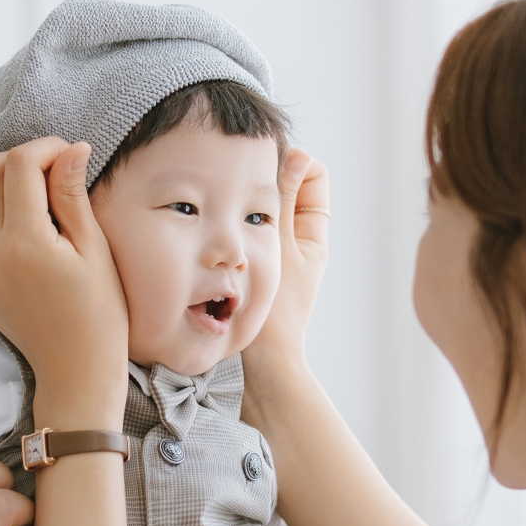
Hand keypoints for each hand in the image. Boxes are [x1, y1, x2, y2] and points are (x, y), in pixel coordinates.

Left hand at [0, 137, 128, 426]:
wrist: (76, 370)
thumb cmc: (99, 313)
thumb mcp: (96, 249)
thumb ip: (73, 195)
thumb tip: (71, 149)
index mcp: (25, 242)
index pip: (18, 164)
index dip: (46, 148)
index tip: (70, 156)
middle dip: (20, 160)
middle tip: (54, 174)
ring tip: (35, 196)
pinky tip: (24, 224)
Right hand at [244, 149, 329, 377]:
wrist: (259, 370)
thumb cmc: (273, 317)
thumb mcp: (277, 248)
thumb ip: (282, 200)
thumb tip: (296, 155)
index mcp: (313, 235)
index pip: (313, 174)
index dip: (294, 162)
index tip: (264, 169)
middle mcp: (296, 243)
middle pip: (284, 188)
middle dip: (263, 181)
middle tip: (237, 184)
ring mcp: (272, 257)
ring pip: (258, 212)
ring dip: (243, 206)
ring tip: (222, 209)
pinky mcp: (248, 271)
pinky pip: (242, 235)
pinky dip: (231, 228)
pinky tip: (212, 232)